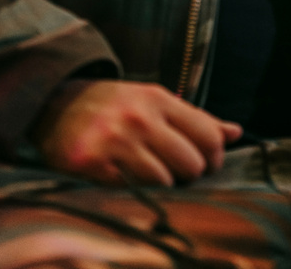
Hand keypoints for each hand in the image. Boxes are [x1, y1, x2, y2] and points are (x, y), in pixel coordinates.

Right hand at [32, 80, 242, 185]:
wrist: (54, 103)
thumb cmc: (114, 104)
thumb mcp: (154, 100)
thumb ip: (195, 118)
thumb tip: (236, 132)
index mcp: (158, 99)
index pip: (208, 135)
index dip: (214, 157)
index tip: (206, 163)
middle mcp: (139, 118)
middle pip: (191, 163)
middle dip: (190, 174)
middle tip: (179, 173)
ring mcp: (115, 142)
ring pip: (164, 181)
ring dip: (162, 185)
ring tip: (150, 173)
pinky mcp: (92, 164)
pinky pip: (131, 190)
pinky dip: (135, 190)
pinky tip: (126, 178)